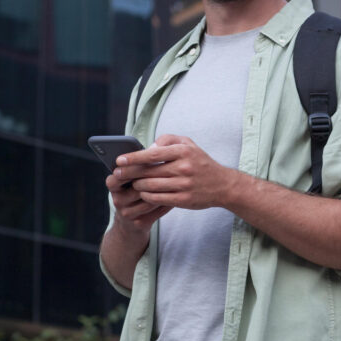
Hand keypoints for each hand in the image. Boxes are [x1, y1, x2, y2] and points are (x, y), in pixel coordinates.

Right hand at [106, 166, 170, 237]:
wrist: (131, 224)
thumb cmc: (134, 193)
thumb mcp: (130, 180)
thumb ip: (138, 165)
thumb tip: (154, 150)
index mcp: (113, 184)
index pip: (120, 173)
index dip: (137, 166)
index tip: (153, 159)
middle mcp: (118, 199)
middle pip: (138, 185)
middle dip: (155, 177)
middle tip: (171, 168)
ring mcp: (127, 213)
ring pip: (150, 198)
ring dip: (164, 190)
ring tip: (176, 181)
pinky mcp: (139, 223)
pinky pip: (157, 210)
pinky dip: (167, 202)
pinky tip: (175, 195)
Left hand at [114, 134, 238, 210]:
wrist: (223, 185)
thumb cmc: (201, 162)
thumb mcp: (189, 144)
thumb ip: (168, 140)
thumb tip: (149, 147)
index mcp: (183, 152)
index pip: (152, 154)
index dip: (133, 158)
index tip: (119, 160)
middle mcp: (184, 168)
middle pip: (148, 172)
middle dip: (129, 174)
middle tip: (117, 175)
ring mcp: (184, 185)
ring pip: (150, 187)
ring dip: (137, 186)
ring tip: (132, 184)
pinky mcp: (184, 200)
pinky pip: (157, 199)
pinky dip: (147, 196)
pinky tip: (143, 193)